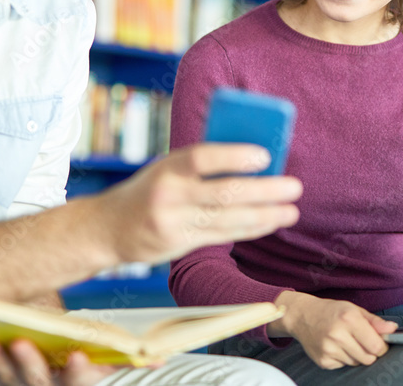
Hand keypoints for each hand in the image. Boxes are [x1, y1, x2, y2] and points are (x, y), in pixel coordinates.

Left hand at [0, 339, 119, 385]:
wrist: (57, 373)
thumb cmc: (84, 357)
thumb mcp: (105, 358)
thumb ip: (124, 357)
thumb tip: (159, 356)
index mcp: (76, 383)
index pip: (79, 382)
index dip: (79, 373)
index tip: (78, 356)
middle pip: (36, 381)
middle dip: (28, 363)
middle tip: (20, 342)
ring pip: (6, 380)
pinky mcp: (2, 383)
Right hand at [95, 143, 302, 263]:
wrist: (107, 228)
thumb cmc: (149, 189)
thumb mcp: (167, 167)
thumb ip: (201, 164)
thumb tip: (255, 157)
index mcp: (168, 167)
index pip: (202, 157)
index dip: (234, 156)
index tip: (264, 156)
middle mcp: (169, 195)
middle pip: (224, 194)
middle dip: (265, 190)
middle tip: (294, 186)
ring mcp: (173, 223)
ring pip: (229, 219)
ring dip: (265, 214)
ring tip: (292, 209)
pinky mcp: (178, 245)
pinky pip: (223, 236)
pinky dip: (250, 228)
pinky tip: (270, 222)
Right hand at [269, 291, 397, 368]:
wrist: (302, 316)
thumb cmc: (331, 311)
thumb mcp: (353, 309)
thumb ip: (375, 321)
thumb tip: (393, 329)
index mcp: (349, 319)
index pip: (377, 346)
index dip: (382, 346)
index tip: (379, 342)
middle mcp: (338, 335)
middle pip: (368, 358)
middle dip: (370, 352)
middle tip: (362, 342)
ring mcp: (329, 350)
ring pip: (356, 363)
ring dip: (356, 355)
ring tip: (346, 342)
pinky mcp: (323, 361)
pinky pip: (343, 366)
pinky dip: (343, 359)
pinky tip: (335, 347)